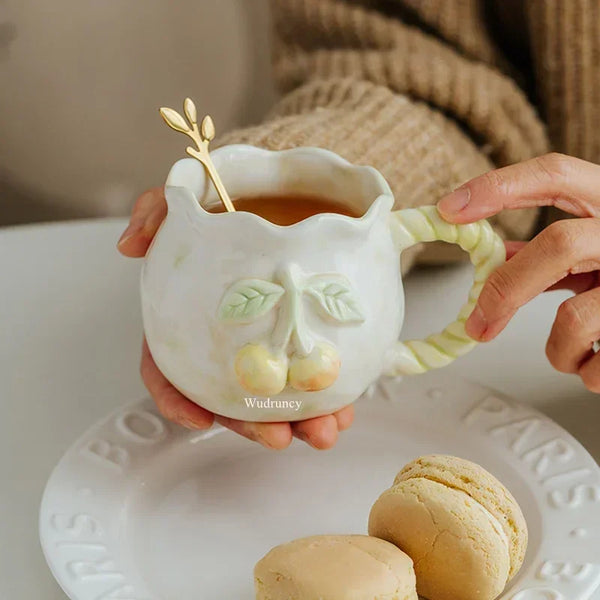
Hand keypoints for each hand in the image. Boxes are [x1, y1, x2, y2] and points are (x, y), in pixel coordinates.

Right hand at [117, 188, 353, 448]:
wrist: (293, 195)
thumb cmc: (236, 203)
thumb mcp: (192, 198)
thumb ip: (156, 213)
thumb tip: (129, 245)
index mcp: (190, 318)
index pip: (169, 367)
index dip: (177, 399)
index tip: (199, 420)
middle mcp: (227, 340)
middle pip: (230, 394)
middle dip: (252, 423)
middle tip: (278, 437)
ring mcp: (267, 342)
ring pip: (277, 395)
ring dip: (299, 420)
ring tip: (324, 431)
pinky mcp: (305, 337)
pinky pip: (315, 375)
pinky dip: (330, 397)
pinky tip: (346, 406)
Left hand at [437, 153, 599, 391]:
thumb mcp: (597, 252)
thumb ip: (553, 251)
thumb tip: (497, 256)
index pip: (556, 174)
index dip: (499, 186)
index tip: (449, 209)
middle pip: (558, 244)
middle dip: (507, 290)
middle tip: (478, 325)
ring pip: (575, 320)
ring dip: (558, 351)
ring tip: (570, 354)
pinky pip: (599, 368)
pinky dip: (587, 374)